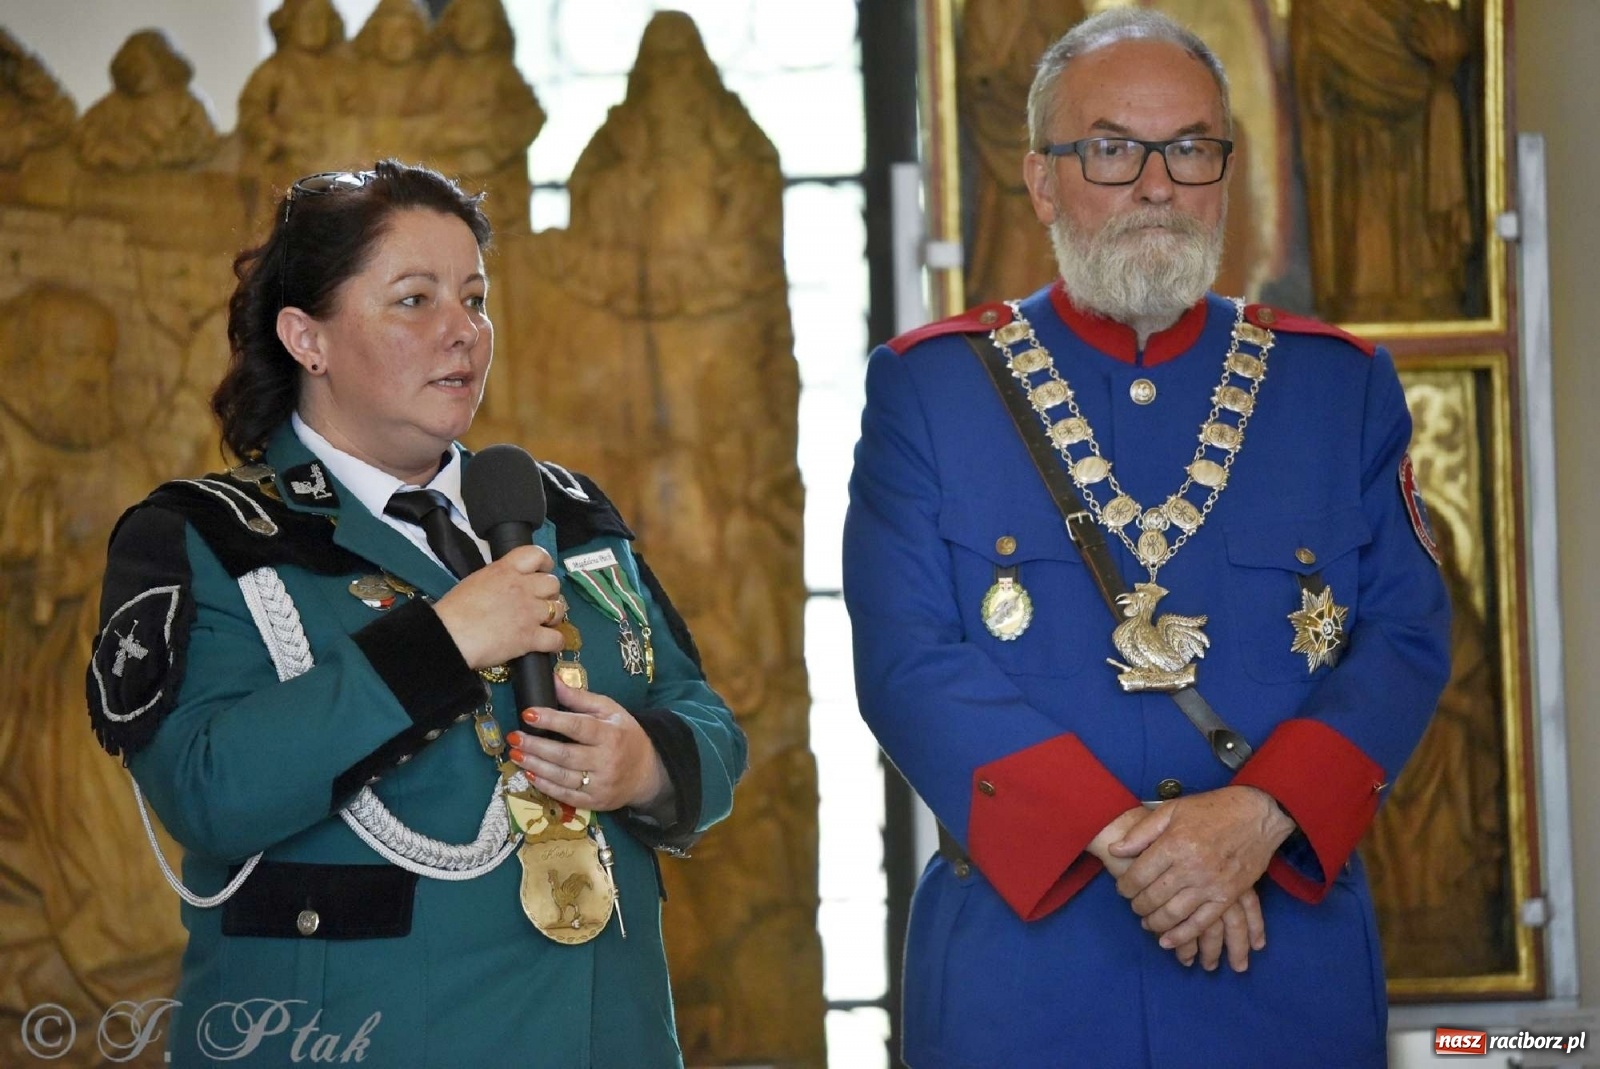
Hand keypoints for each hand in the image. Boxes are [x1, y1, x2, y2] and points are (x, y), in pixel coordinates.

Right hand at [432, 545, 564, 668]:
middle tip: (539, 603)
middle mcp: (522, 587)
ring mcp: (529, 612)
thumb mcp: (476, 581)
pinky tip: (547, 643)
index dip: (545, 562)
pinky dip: (555, 642)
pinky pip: (557, 639)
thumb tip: (507, 586)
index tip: (543, 571)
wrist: (448, 636)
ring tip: (543, 623)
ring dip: (553, 616)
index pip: (537, 554)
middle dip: (549, 593)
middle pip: (553, 583)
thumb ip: (498, 579)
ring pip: (559, 609)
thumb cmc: (453, 610)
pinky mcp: (530, 637)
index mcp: (505, 570)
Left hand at [505, 679, 673, 814]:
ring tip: (515, 754)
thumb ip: (580, 698)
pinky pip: (565, 795)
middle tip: (514, 737)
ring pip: (561, 777)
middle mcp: (606, 761)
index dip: (551, 720)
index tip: (528, 714)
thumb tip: (552, 680)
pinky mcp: (594, 802)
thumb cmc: (625, 735)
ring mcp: (600, 784)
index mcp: (611, 734)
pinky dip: (545, 786)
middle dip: (536, 746)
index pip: (578, 726)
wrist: (647, 772)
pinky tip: (529, 774)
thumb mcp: (609, 710)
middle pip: (565, 755)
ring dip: (535, 765)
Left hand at [1091, 809, 1263, 970]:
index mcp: (1174, 844)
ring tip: (1147, 923)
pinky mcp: (1227, 896)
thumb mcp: (1172, 809)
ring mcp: (1210, 884)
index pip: (1139, 875)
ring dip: (1156, 923)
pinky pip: (1201, 923)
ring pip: (1174, 914)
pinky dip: (1183, 936)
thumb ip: (1142, 832)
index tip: (1122, 889)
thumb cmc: (1212, 808)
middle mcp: (1190, 867)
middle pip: (1154, 897)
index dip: (1125, 886)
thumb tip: (1115, 850)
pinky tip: (1168, 942)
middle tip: (1134, 906)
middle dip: (1138, 906)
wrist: (1257, 814)